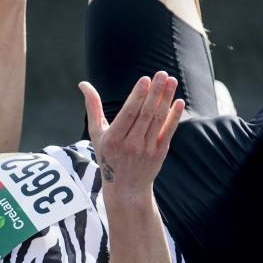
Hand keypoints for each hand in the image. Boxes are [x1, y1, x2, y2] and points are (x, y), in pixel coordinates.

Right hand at [79, 72, 184, 197]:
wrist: (126, 188)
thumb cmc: (108, 156)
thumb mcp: (97, 134)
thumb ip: (93, 107)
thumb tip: (83, 83)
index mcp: (113, 139)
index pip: (128, 114)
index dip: (137, 96)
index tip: (145, 79)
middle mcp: (130, 144)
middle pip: (145, 114)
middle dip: (154, 93)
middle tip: (161, 74)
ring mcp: (146, 150)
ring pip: (158, 120)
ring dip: (166, 99)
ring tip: (171, 80)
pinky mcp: (159, 153)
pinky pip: (168, 132)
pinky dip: (174, 117)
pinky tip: (179, 102)